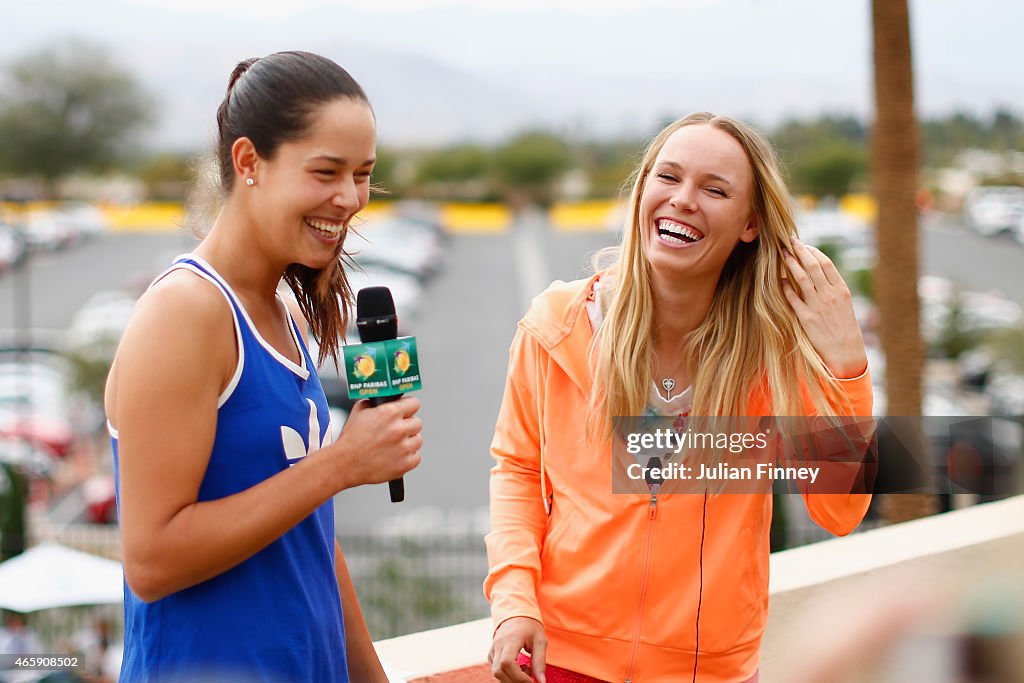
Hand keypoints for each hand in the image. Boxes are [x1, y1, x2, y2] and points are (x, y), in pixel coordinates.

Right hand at [330, 397, 421, 488]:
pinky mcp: (405, 464)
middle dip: (407, 426)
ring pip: (418, 440)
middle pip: (417, 423)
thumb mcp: (359, 411)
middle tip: (395, 431)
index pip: (414, 403)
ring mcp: (403, 448)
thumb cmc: (350, 439)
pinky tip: (394, 456)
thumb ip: (376, 403)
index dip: (408, 407)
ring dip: (408, 442)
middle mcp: (399, 429)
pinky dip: (407, 457)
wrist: (344, 464)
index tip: (405, 412)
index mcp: (389, 413)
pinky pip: (416, 457)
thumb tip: (385, 399)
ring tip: (393, 445)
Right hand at [489, 617, 546, 682]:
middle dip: (515, 681)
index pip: (507, 662)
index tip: (531, 680)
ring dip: (511, 679)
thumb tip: (541, 681)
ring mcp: (492, 650)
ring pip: (496, 673)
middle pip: (499, 671)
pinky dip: (508, 675)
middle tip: (530, 677)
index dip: (518, 676)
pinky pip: (497, 670)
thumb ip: (540, 661)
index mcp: (511, 638)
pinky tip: (519, 667)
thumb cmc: (530, 627)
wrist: (516, 615)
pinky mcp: (491, 655)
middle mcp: (498, 644)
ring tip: (526, 669)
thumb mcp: (540, 641)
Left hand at [782, 237, 867, 378]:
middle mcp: (829, 295)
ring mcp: (817, 306)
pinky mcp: (806, 318)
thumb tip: (818, 269)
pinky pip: (793, 298)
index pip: (825, 263)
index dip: (812, 252)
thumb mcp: (844, 302)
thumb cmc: (844, 325)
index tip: (803, 245)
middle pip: (813, 266)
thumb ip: (832, 286)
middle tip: (789, 241)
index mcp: (840, 289)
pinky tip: (780, 279)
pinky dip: (786, 287)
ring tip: (782, 255)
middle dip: (800, 251)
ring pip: (802, 279)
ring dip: (791, 264)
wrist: (845, 350)